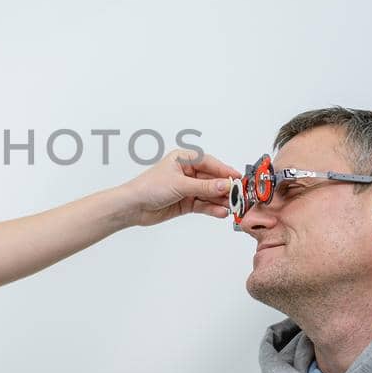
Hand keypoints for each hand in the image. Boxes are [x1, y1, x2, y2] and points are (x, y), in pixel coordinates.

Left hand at [119, 148, 240, 228]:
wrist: (133, 207)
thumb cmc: (148, 187)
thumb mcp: (180, 185)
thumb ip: (204, 187)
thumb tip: (225, 185)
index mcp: (184, 159)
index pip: (210, 163)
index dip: (224, 171)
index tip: (238, 178)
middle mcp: (187, 172)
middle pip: (212, 179)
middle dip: (225, 188)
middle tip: (238, 195)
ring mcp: (187, 188)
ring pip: (209, 193)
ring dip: (220, 200)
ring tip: (232, 207)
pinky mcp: (186, 202)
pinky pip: (204, 205)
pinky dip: (212, 208)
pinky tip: (221, 212)